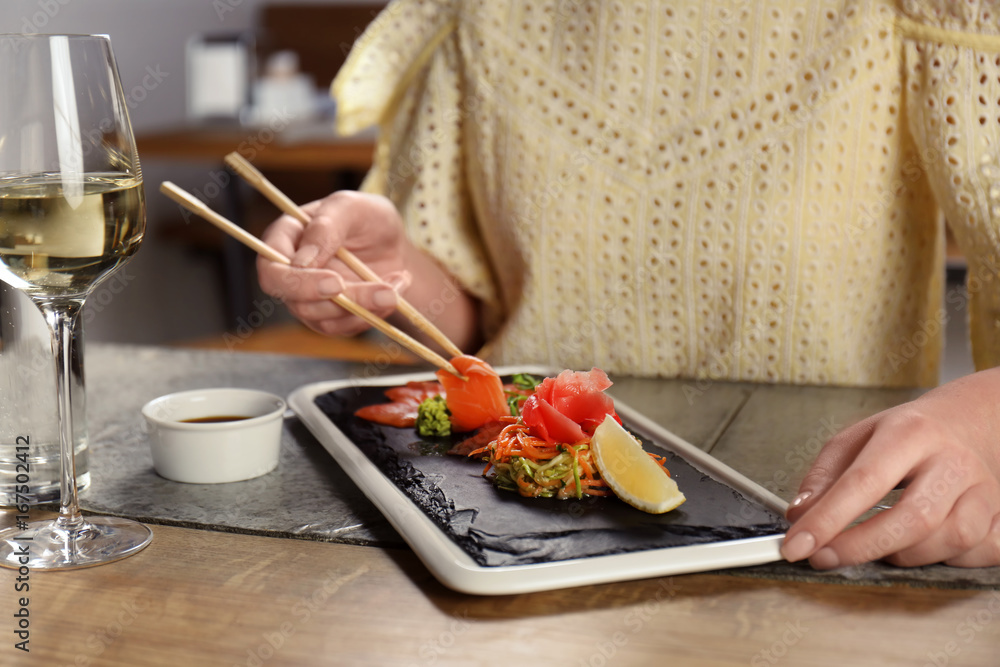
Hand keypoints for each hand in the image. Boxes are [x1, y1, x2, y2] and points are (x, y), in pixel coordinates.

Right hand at [256, 191, 411, 336]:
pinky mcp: (330, 317)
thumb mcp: (353, 207)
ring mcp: (309, 299)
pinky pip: (345, 327)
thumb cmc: (367, 218)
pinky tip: (394, 291)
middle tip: (382, 293)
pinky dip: (373, 313)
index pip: (271, 271)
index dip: (298, 283)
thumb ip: (327, 225)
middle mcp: (290, 273)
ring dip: (365, 307)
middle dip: (341, 302)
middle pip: (298, 302)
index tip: (336, 283)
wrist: (393, 246)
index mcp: (285, 239)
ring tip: (395, 287)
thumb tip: (302, 261)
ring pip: (324, 318)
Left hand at [781, 369, 999, 568]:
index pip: (863, 481)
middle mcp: (952, 460)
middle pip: (912, 518)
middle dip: (861, 547)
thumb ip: (824, 475)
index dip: (826, 519)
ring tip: (875, 543)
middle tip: (823, 557)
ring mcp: (984, 489)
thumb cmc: (909, 433)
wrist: (972, 420)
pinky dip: (948, 559)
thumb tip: (799, 514)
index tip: (797, 545)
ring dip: (902, 554)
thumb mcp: (857, 436)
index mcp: (909, 432)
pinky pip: (979, 552)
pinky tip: (924, 545)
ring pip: (949, 541)